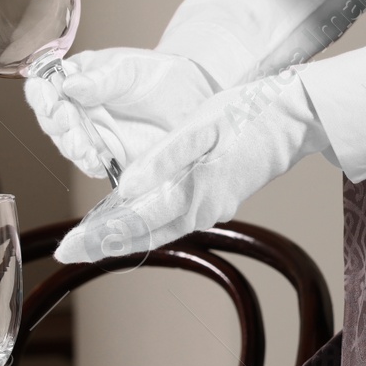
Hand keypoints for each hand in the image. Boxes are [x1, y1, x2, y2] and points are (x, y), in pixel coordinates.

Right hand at [24, 48, 216, 178]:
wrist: (193, 98)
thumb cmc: (157, 74)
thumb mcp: (127, 67)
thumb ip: (100, 78)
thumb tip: (69, 85)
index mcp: (75, 80)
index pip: (44, 88)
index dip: (41, 95)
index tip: (52, 98)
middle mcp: (77, 109)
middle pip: (51, 120)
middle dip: (57, 123)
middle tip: (69, 120)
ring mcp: (91, 134)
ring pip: (67, 144)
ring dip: (70, 146)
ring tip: (83, 144)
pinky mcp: (110, 157)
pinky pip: (91, 164)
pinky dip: (89, 164)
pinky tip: (95, 160)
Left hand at [54, 69, 326, 262]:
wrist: (296, 117)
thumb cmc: (249, 114)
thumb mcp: (203, 126)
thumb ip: (164, 158)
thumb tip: (126, 188)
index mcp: (194, 192)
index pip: (135, 223)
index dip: (99, 237)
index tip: (69, 247)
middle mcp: (202, 208)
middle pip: (144, 235)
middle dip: (104, 244)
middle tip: (69, 251)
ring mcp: (213, 207)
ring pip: (160, 231)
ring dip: (125, 237)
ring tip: (92, 240)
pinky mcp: (218, 199)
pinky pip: (175, 220)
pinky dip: (149, 225)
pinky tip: (135, 219)